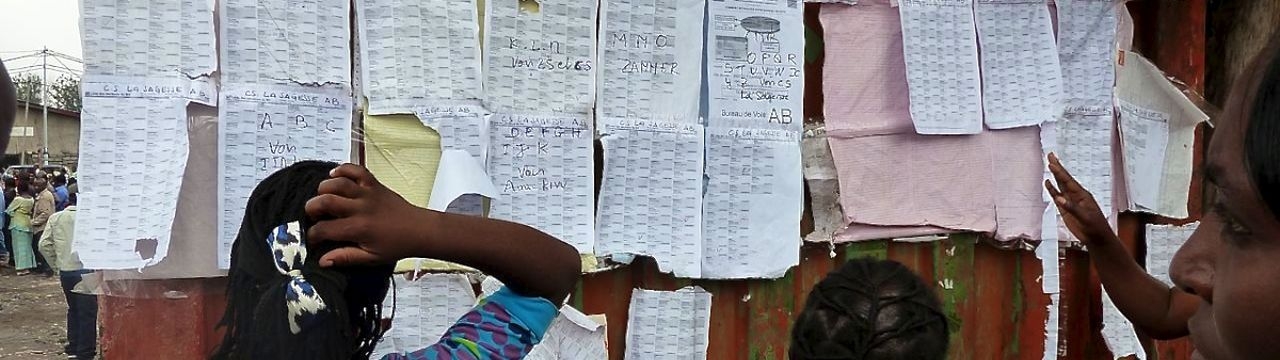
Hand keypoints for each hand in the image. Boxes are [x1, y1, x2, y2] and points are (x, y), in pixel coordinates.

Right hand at [305, 164, 431, 266]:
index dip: (312, 235)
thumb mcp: (371, 258)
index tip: (313, 239)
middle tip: (313, 216)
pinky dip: (342, 169)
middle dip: (311, 208)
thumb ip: (346, 257)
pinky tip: (334, 176)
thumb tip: (322, 261)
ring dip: (324, 188)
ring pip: (337, 183)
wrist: (420, 229)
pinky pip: (356, 169)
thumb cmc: (396, 245)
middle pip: (326, 200)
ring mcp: (368, 193)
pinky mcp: (375, 184)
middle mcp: (361, 208)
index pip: (324, 229)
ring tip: (322, 198)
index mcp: (358, 229)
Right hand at [1044, 152, 1114, 244]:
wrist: (1096, 238)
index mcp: (1082, 195)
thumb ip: (1071, 208)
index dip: (1060, 172)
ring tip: (1049, 165)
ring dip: (1054, 176)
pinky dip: (1052, 190)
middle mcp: (1075, 195)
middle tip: (1051, 155)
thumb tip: (1058, 199)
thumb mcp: (1085, 217)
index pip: (1068, 181)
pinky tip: (1048, 183)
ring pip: (1060, 186)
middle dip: (1058, 167)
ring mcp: (1070, 202)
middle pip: (1064, 179)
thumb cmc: (1095, 226)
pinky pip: (1057, 197)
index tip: (1052, 163)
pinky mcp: (1065, 209)